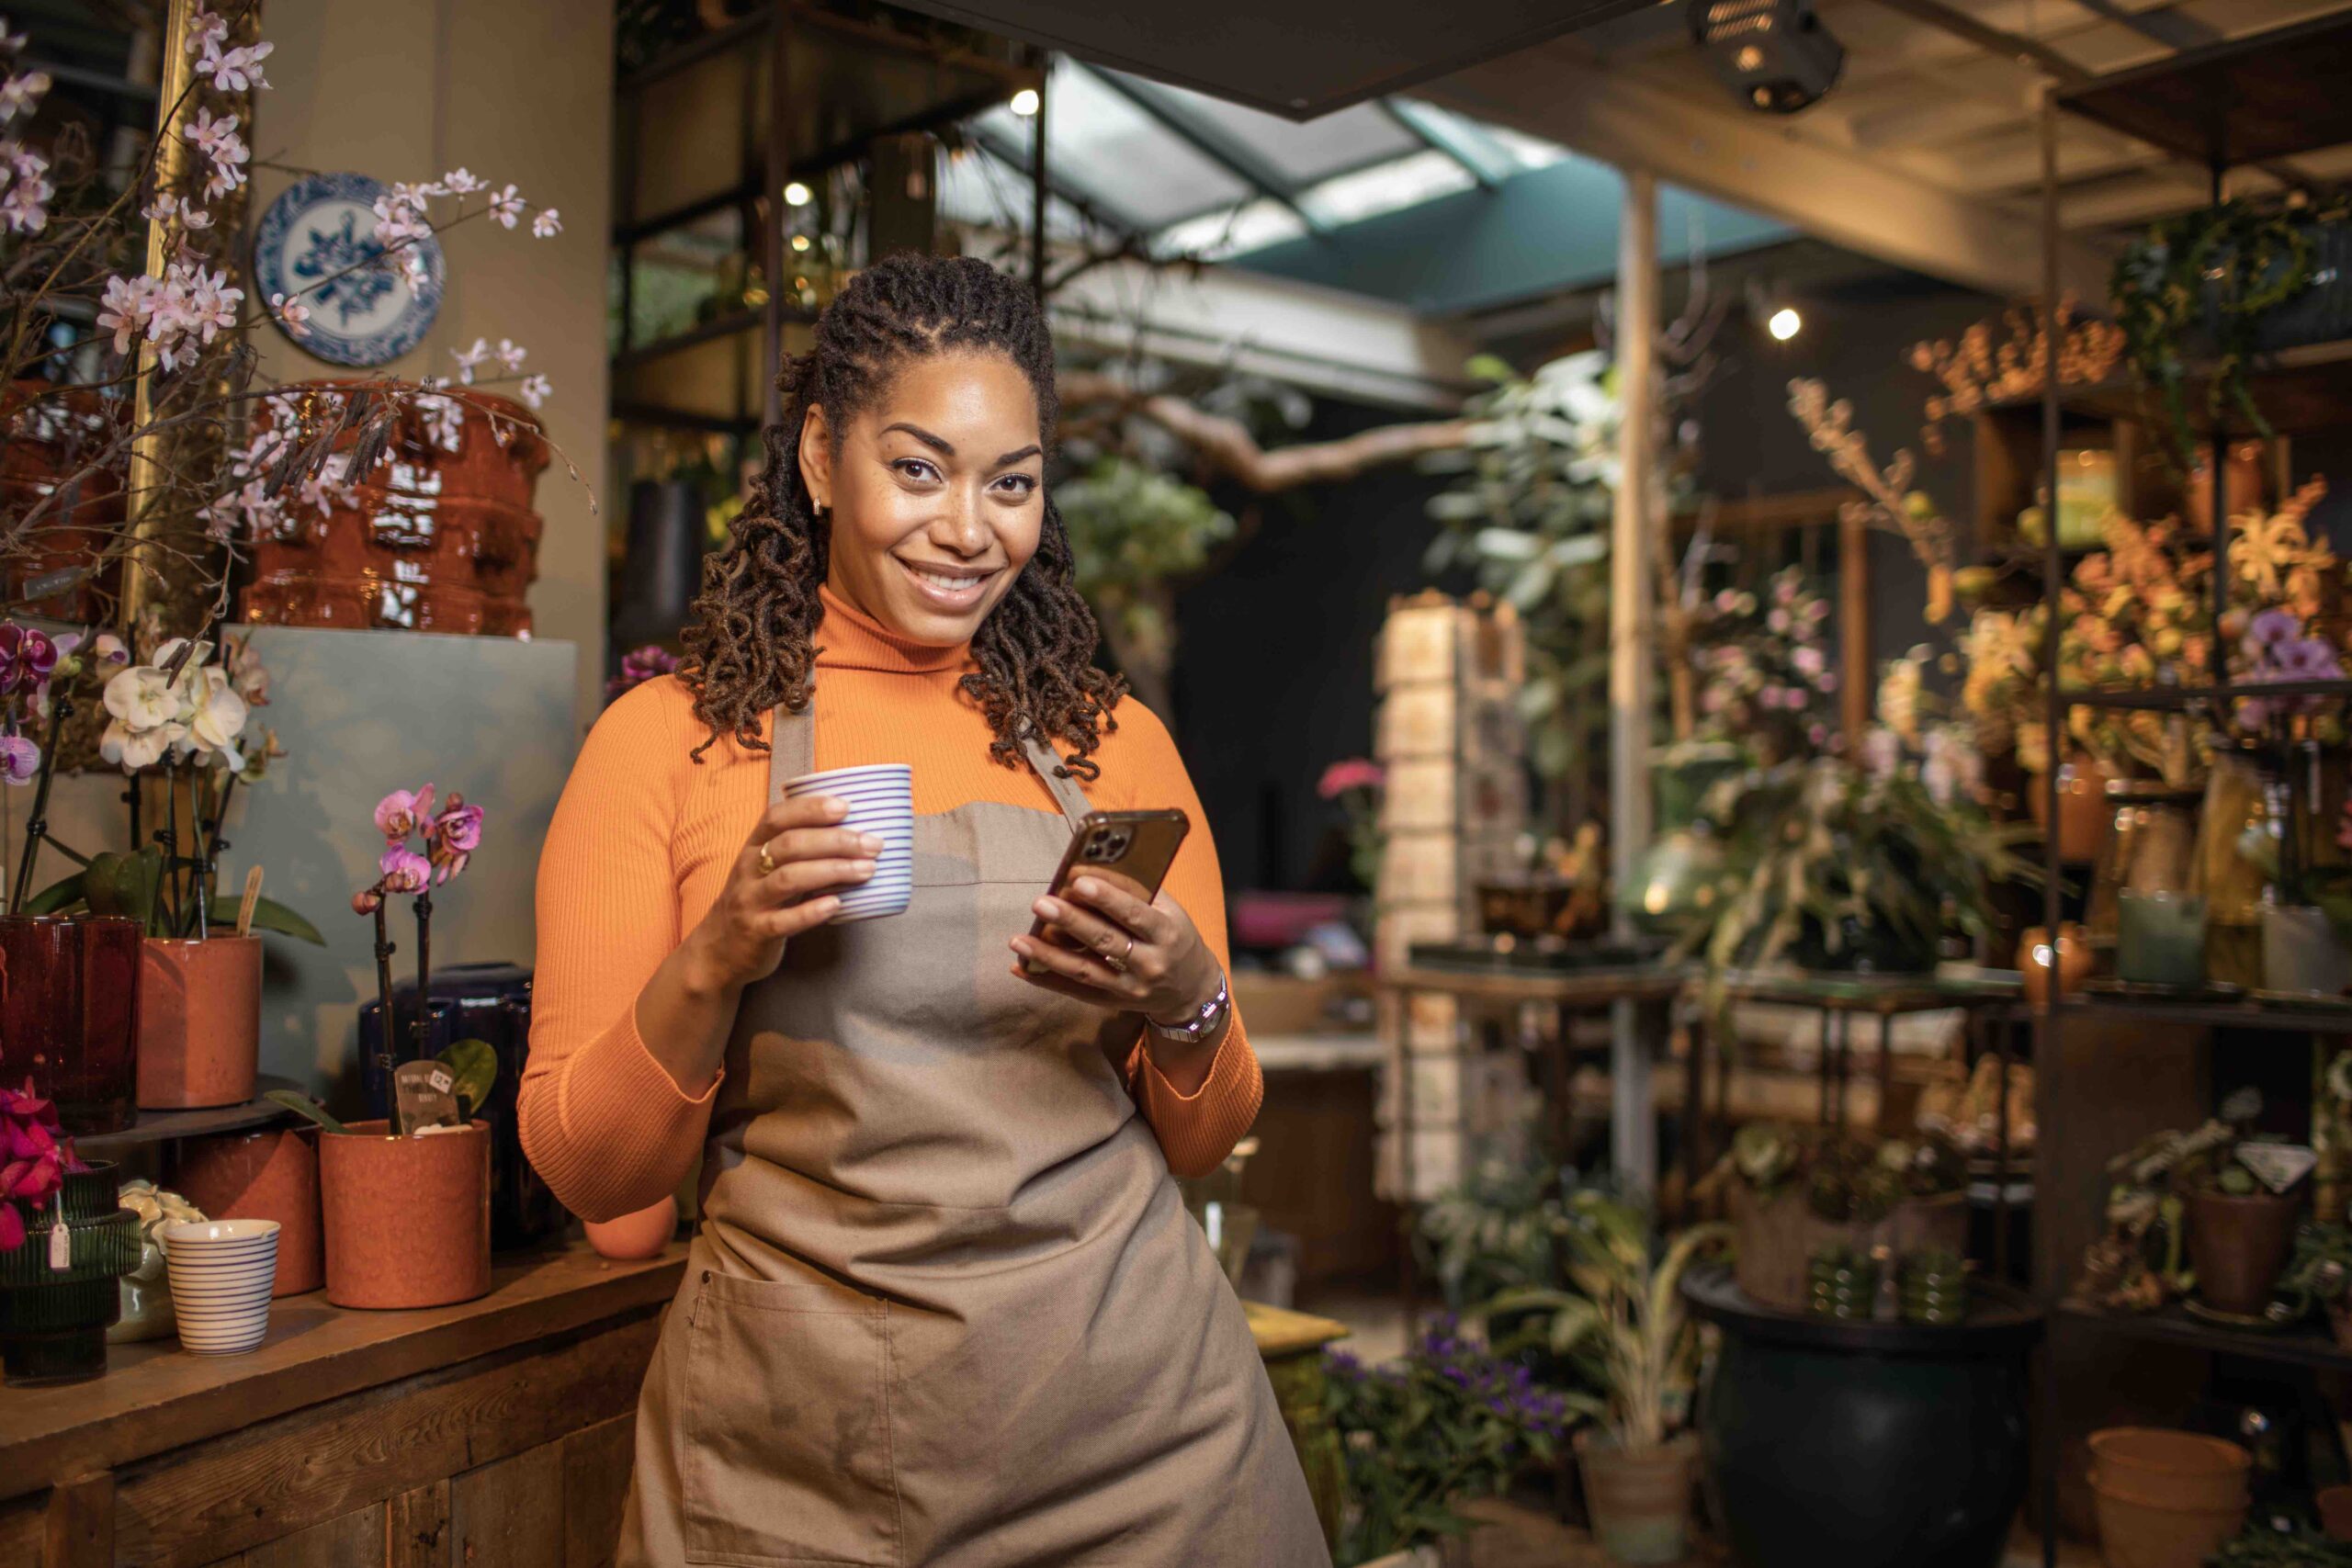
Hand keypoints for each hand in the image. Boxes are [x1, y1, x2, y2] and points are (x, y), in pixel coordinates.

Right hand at [683, 795, 879, 992]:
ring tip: (866, 869)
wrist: (719, 949)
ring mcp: (749, 900)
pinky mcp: (756, 931)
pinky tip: (837, 904)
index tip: (845, 806)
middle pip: (789, 845)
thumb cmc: (757, 900)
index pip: (777, 817)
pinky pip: (784, 920)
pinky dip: (812, 911)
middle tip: (872, 844)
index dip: (810, 808)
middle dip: (835, 840)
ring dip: (832, 870)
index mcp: (753, 847)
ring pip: (789, 878)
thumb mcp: (768, 869)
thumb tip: (856, 833)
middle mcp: (748, 869)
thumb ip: (800, 851)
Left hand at [1009, 871, 1219, 1026]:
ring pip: (1085, 971)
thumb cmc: (1175, 937)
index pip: (1134, 914)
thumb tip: (1092, 868)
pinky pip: (1075, 992)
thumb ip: (1136, 891)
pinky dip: (1046, 980)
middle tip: (1041, 903)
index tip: (1078, 882)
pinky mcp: (1112, 1003)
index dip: (1107, 899)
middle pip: (1105, 942)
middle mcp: (1150, 963)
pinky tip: (1020, 967)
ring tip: (1018, 940)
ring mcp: (1130, 988)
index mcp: (1167, 933)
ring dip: (1048, 956)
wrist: (1191, 989)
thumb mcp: (1169, 911)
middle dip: (1071, 922)